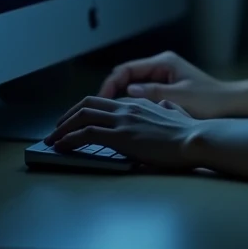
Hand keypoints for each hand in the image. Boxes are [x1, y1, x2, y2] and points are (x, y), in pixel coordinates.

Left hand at [44, 96, 198, 167]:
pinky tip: (61, 146)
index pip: (103, 102)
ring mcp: (123, 121)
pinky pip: (87, 134)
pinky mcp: (121, 136)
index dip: (84, 110)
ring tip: (52, 140)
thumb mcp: (176, 113)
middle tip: (56, 129)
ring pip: (82, 117)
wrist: (195, 138)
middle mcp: (127, 108)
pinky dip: (69, 138)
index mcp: (138, 104)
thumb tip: (164, 105)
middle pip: (87, 104)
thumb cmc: (189, 132)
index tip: (74, 121)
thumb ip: (166, 108)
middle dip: (67, 116)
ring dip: (62, 128)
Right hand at [98, 50, 232, 118]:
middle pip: (126, 76)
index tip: (101, 101)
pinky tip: (127, 116)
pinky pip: (142, 93)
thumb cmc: (210, 100)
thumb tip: (128, 91)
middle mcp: (161, 66)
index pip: (126, 69)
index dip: (110, 84)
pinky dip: (132, 102)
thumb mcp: (180, 97)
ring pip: (133, 85)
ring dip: (121, 97)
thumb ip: (154, 93)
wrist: (231, 104)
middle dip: (111, 91)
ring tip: (108, 114)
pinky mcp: (166, 88)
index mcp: (163, 62)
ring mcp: (163, 76)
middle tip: (99, 110)